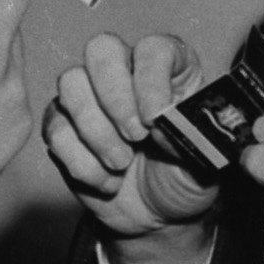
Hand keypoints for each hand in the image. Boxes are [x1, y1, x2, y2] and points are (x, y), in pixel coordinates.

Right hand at [45, 29, 221, 263]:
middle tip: (136, 137)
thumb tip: (163, 127)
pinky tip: (108, 181)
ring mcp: (89, 97)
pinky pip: (56, 131)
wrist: (158, 214)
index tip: (157, 120)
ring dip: (97, 132)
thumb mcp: (207, 161)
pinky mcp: (62, 127)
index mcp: (170, 69)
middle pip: (101, 49)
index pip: (153, 49)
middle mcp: (126, 73)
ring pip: (71, 84)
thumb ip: (194, 139)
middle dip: (115, 97)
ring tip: (123, 164)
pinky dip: (83, 163)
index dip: (151, 80)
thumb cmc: (185, 176)